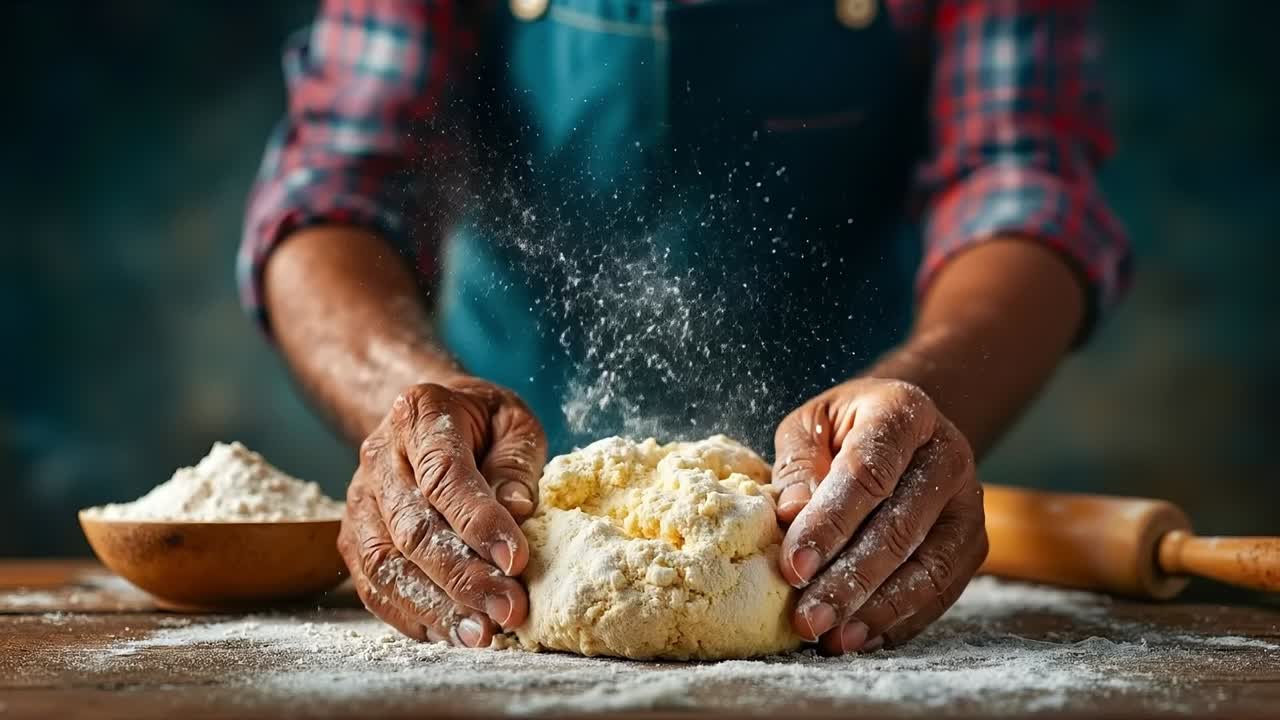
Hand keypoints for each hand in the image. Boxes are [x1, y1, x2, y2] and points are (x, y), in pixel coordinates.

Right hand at [337, 379, 546, 646]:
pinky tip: (453, 632)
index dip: (479, 522)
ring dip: (435, 607)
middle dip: (463, 578)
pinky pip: (374, 586)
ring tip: (482, 634)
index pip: (444, 475)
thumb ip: (517, 462)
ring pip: (385, 564)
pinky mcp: (353, 538)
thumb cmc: (482, 424)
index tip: (516, 560)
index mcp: (420, 414)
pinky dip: (413, 616)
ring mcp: (360, 500)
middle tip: (509, 609)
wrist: (430, 417)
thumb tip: (517, 510)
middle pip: (413, 528)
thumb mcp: (513, 422)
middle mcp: (379, 457)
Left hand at [772, 378, 986, 653]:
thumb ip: (798, 465)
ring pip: (930, 567)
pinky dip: (901, 621)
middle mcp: (947, 456)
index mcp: (903, 413)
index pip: (868, 473)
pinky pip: (942, 591)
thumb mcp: (810, 426)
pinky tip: (861, 637)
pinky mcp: (974, 543)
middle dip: (851, 580)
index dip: (830, 524)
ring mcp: (969, 503)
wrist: (901, 430)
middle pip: (901, 528)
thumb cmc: (843, 430)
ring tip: (833, 639)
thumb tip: (790, 515)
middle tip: (808, 618)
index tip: (793, 567)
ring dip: (878, 611)